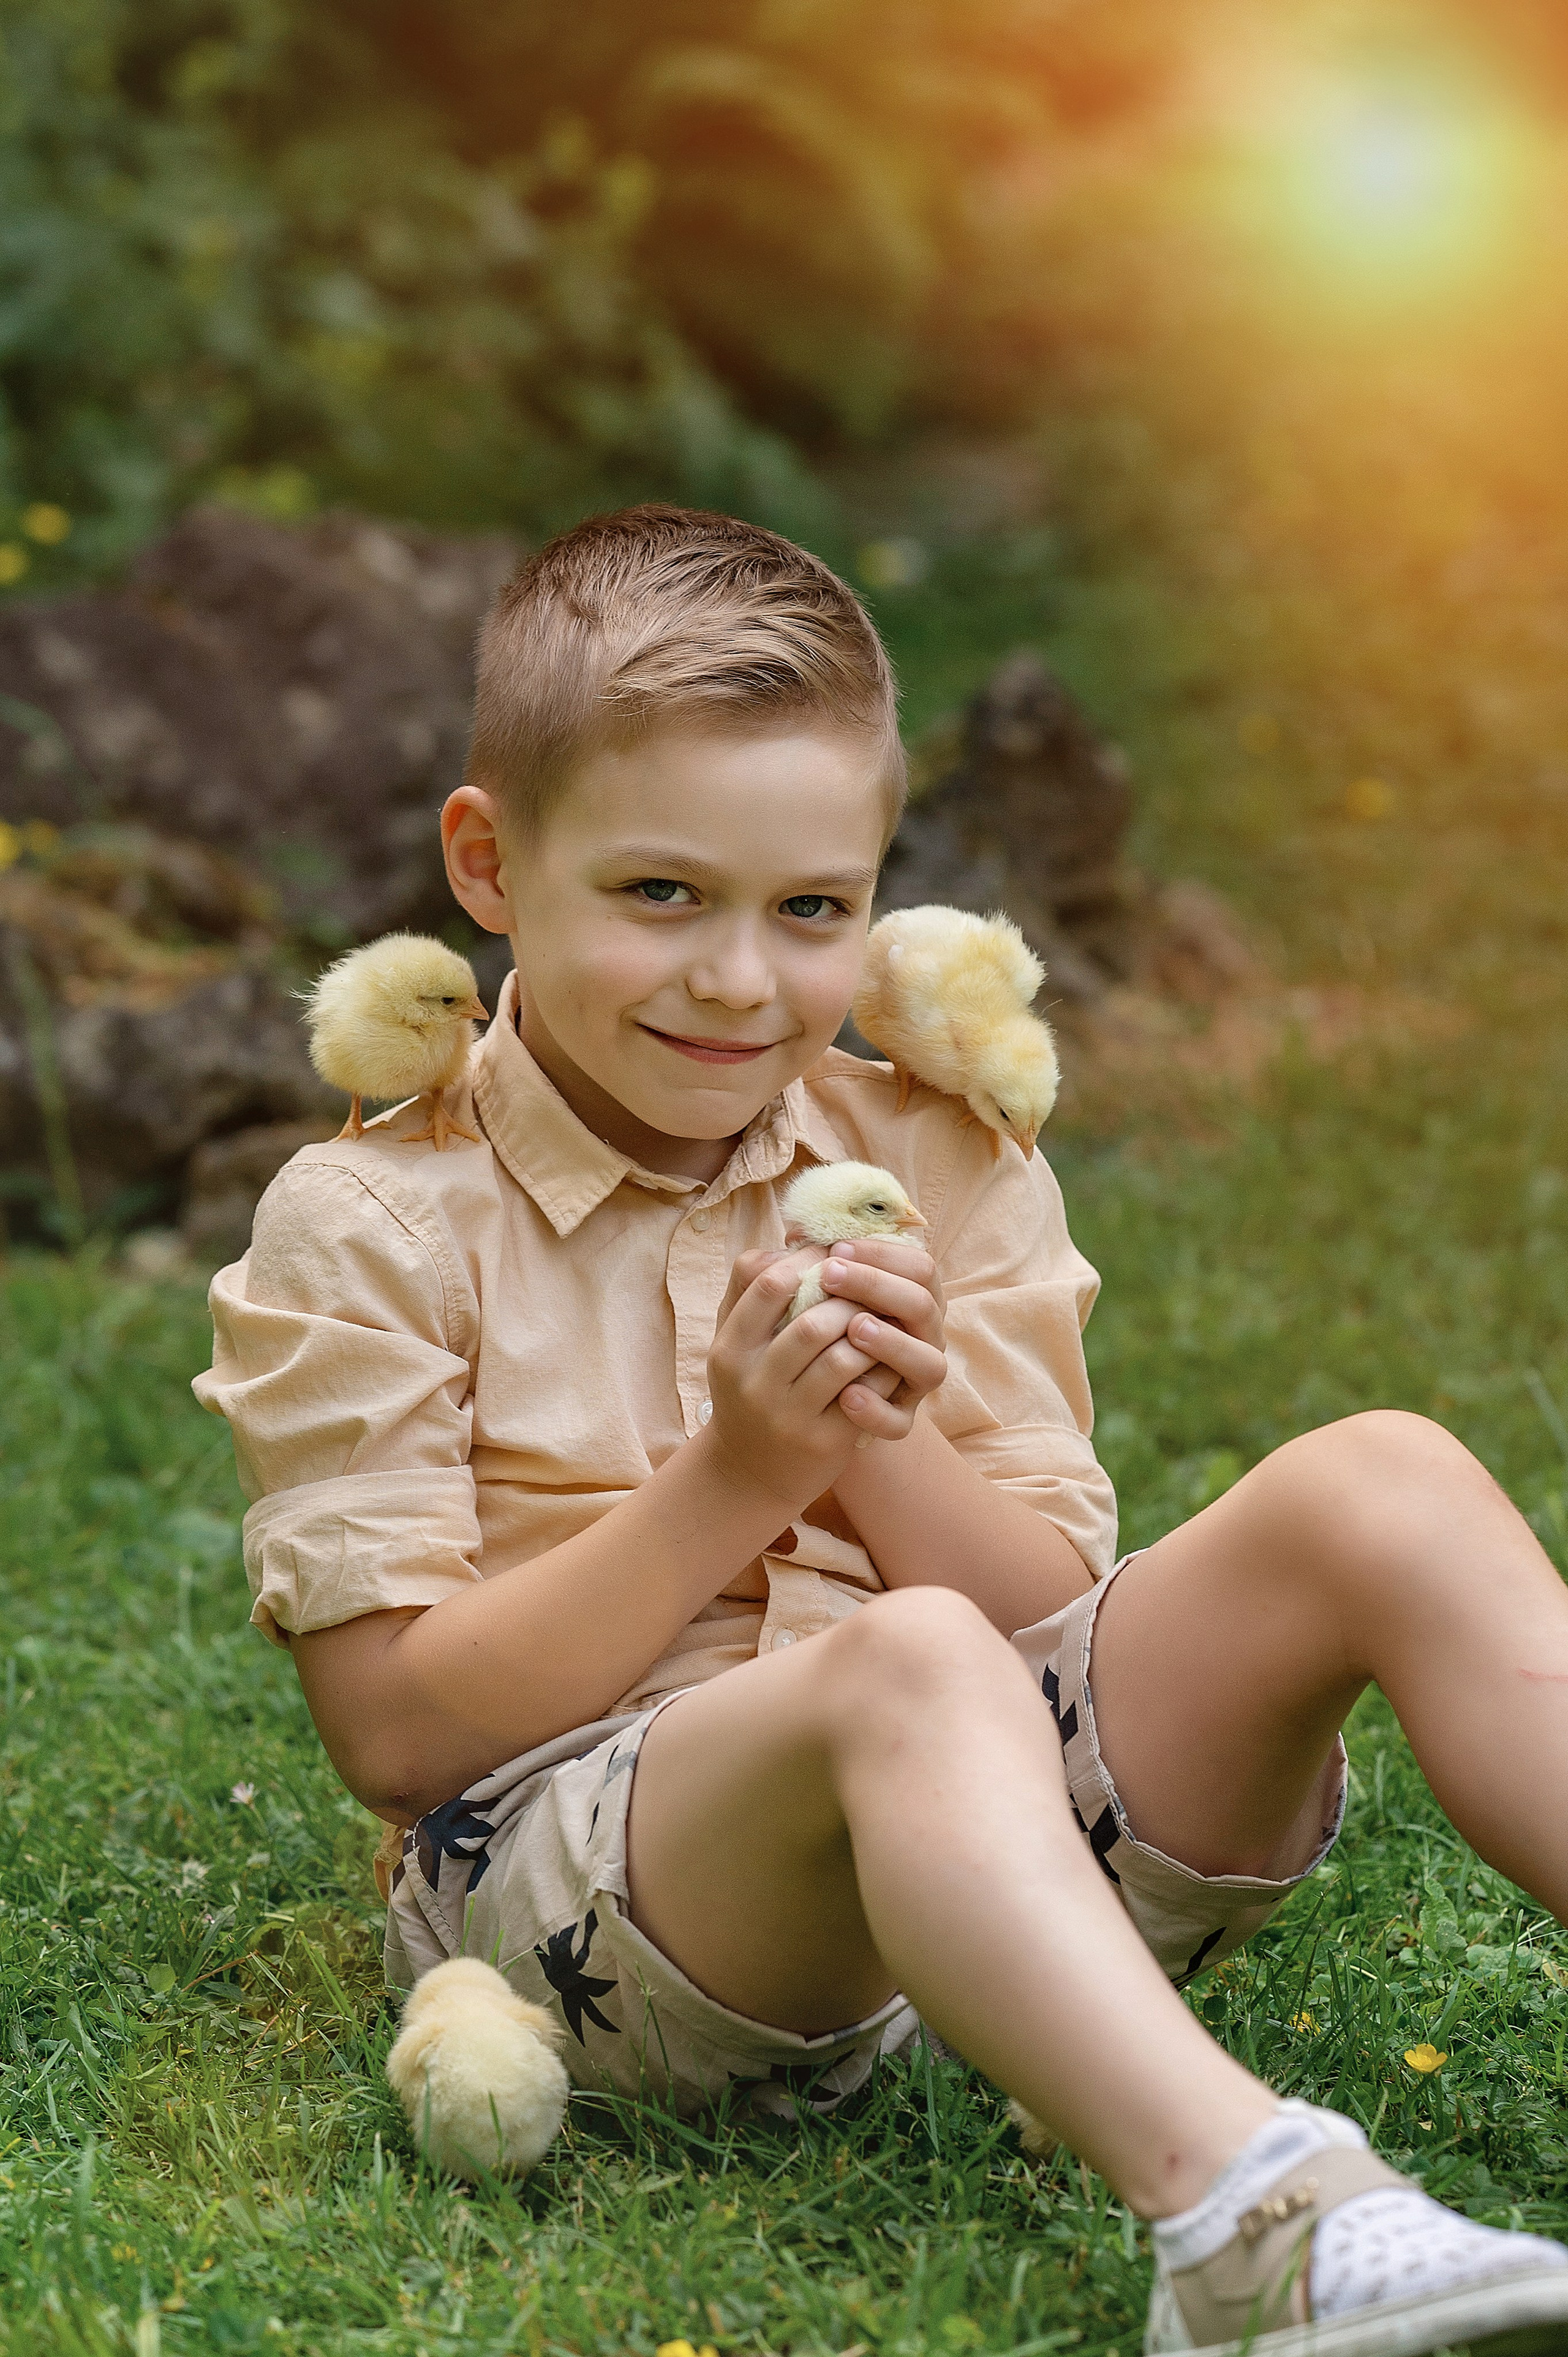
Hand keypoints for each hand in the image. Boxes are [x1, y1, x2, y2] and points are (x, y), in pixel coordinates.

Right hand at [703, 1247, 889, 1509]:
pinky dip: (883, 1369)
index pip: (770, 1284)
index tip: (835, 1254)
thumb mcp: (734, 1340)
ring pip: (844, 1357)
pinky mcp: (823, 1442)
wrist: (748, 1474)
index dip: (810, 1261)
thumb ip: (749, 1286)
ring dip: (871, 1333)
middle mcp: (754, 1383)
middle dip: (850, 1298)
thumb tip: (790, 1241)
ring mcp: (789, 1416)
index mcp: (730, 1349)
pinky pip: (866, 1392)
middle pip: (813, 1321)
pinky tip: (887, 1359)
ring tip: (880, 1320)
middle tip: (868, 1289)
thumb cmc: (749, 1389)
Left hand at [814, 1236, 946, 1440]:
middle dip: (877, 1286)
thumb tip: (796, 1232)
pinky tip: (846, 1397)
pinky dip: (876, 1409)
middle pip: (922, 1305)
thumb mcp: (816, 1295)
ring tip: (854, 1328)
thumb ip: (814, 1263)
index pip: (919, 1266)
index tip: (837, 1246)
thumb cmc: (819, 1332)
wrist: (809, 1400)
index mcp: (913, 1299)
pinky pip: (900, 1421)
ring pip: (928, 1364)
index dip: (883, 1253)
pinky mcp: (900, 1422)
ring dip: (893, 1344)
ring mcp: (916, 1382)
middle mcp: (924, 1338)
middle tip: (829, 1274)